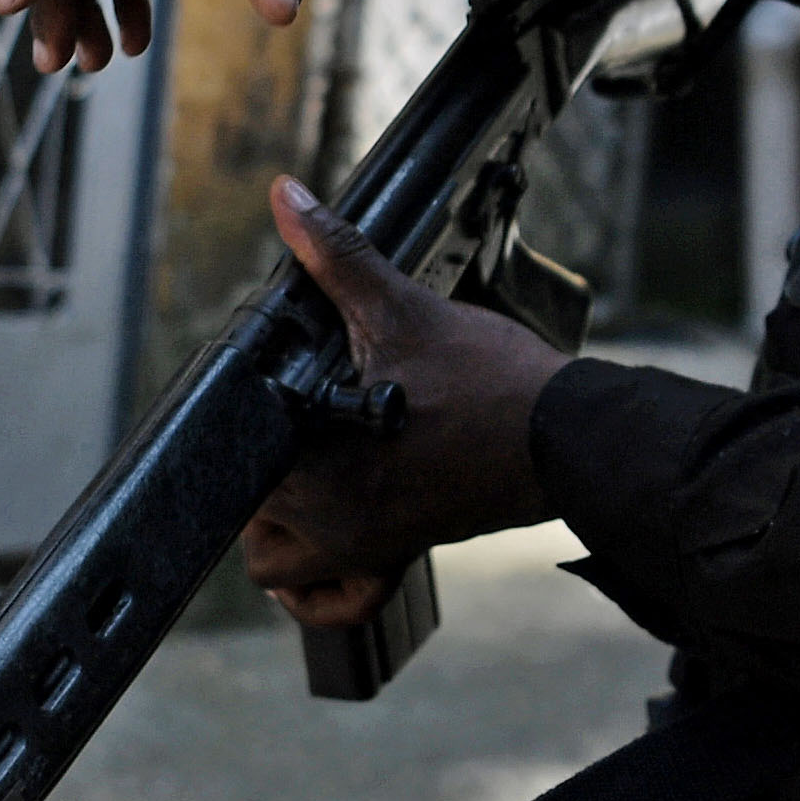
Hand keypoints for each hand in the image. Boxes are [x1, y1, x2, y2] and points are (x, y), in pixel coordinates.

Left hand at [236, 177, 561, 632]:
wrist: (569, 435)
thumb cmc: (493, 384)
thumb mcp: (403, 309)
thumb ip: (334, 256)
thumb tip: (287, 201)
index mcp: (322, 475)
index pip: (231, 475)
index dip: (229, 435)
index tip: (248, 403)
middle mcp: (337, 526)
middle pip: (248, 524)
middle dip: (252, 477)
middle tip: (279, 422)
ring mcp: (368, 547)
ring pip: (283, 569)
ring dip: (278, 529)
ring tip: (297, 468)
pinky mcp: (399, 553)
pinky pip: (340, 599)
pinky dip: (325, 586)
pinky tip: (330, 526)